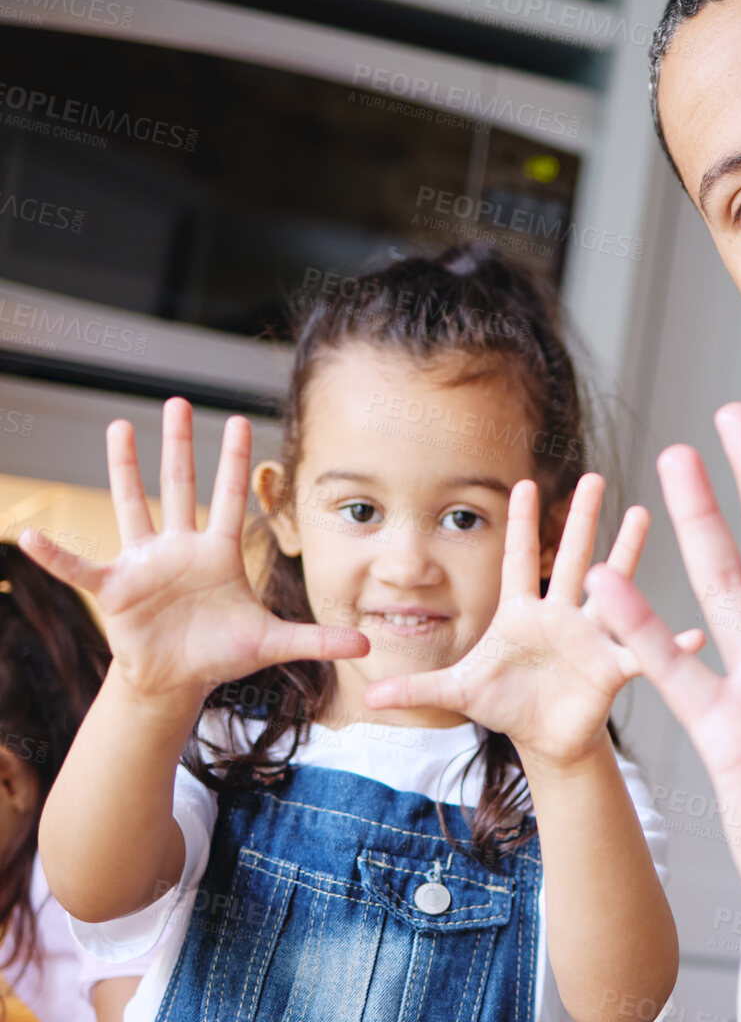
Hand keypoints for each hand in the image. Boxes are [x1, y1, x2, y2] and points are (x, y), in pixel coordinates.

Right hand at [20, 398, 367, 709]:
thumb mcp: (272, 643)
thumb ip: (318, 640)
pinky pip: (80, 568)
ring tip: (119, 426)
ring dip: (124, 468)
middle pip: (180, 486)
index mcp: (218, 554)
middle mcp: (180, 548)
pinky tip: (28, 539)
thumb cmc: (220, 652)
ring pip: (134, 505)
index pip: (229, 497)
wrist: (177, 679)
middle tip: (179, 400)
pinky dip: (55, 556)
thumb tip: (369, 646)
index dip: (235, 461)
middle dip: (180, 445)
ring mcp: (145, 563)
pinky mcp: (115, 589)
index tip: (240, 420)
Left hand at [363, 474, 700, 770]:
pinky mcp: (613, 666)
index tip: (523, 482)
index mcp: (522, 614)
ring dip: (629, 553)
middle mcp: (561, 615)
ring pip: (613, 586)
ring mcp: (590, 636)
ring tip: (645, 515)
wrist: (546, 738)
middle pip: (573, 557)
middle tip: (596, 477)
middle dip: (582, 518)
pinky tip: (697, 633)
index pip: (520, 560)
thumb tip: (369, 697)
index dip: (521, 524)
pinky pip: (644, 650)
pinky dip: (672, 643)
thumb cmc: (506, 706)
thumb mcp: (458, 693)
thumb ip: (418, 688)